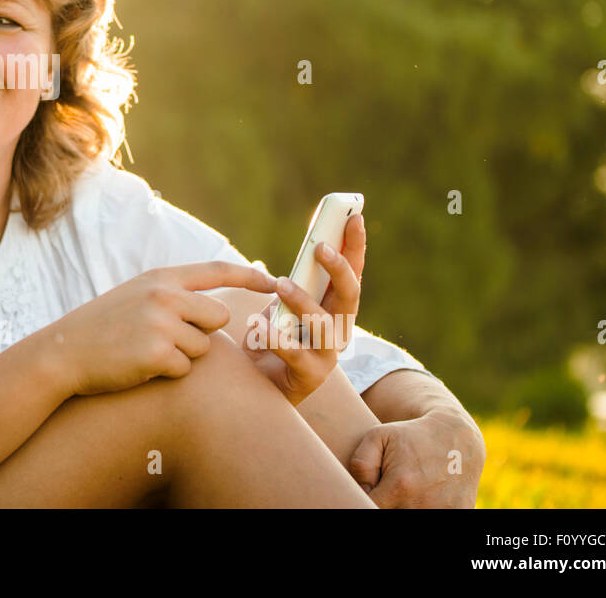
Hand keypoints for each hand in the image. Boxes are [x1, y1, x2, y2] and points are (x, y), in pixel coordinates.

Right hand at [46, 261, 278, 396]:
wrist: (63, 353)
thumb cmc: (102, 328)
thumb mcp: (135, 296)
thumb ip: (171, 294)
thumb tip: (215, 308)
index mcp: (160, 278)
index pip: (215, 271)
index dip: (247, 276)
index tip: (273, 281)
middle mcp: (164, 295)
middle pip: (217, 318)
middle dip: (202, 334)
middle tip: (168, 340)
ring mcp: (160, 323)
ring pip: (203, 348)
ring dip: (182, 357)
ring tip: (146, 352)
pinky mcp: (157, 353)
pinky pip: (185, 369)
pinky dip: (167, 373)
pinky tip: (140, 366)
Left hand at [239, 215, 364, 404]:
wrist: (250, 389)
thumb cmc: (267, 343)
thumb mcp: (277, 309)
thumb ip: (285, 288)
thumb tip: (272, 258)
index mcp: (332, 309)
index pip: (351, 273)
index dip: (355, 246)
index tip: (355, 216)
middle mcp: (337, 330)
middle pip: (349, 296)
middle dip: (339, 269)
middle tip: (320, 247)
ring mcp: (327, 356)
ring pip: (324, 325)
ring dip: (304, 301)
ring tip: (281, 284)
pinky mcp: (309, 378)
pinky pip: (296, 355)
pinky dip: (276, 338)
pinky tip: (258, 326)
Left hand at [348, 410, 485, 506]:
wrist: (457, 437)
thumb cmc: (412, 436)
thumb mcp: (379, 436)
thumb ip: (360, 464)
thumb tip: (361, 489)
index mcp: (400, 486)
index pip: (368, 505)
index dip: (367, 497)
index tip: (373, 487)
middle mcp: (421, 503)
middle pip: (391, 513)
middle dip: (388, 501)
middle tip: (392, 486)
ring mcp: (442, 512)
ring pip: (409, 516)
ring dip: (406, 505)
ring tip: (411, 488)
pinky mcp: (460, 513)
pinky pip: (433, 516)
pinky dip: (427, 507)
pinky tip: (428, 494)